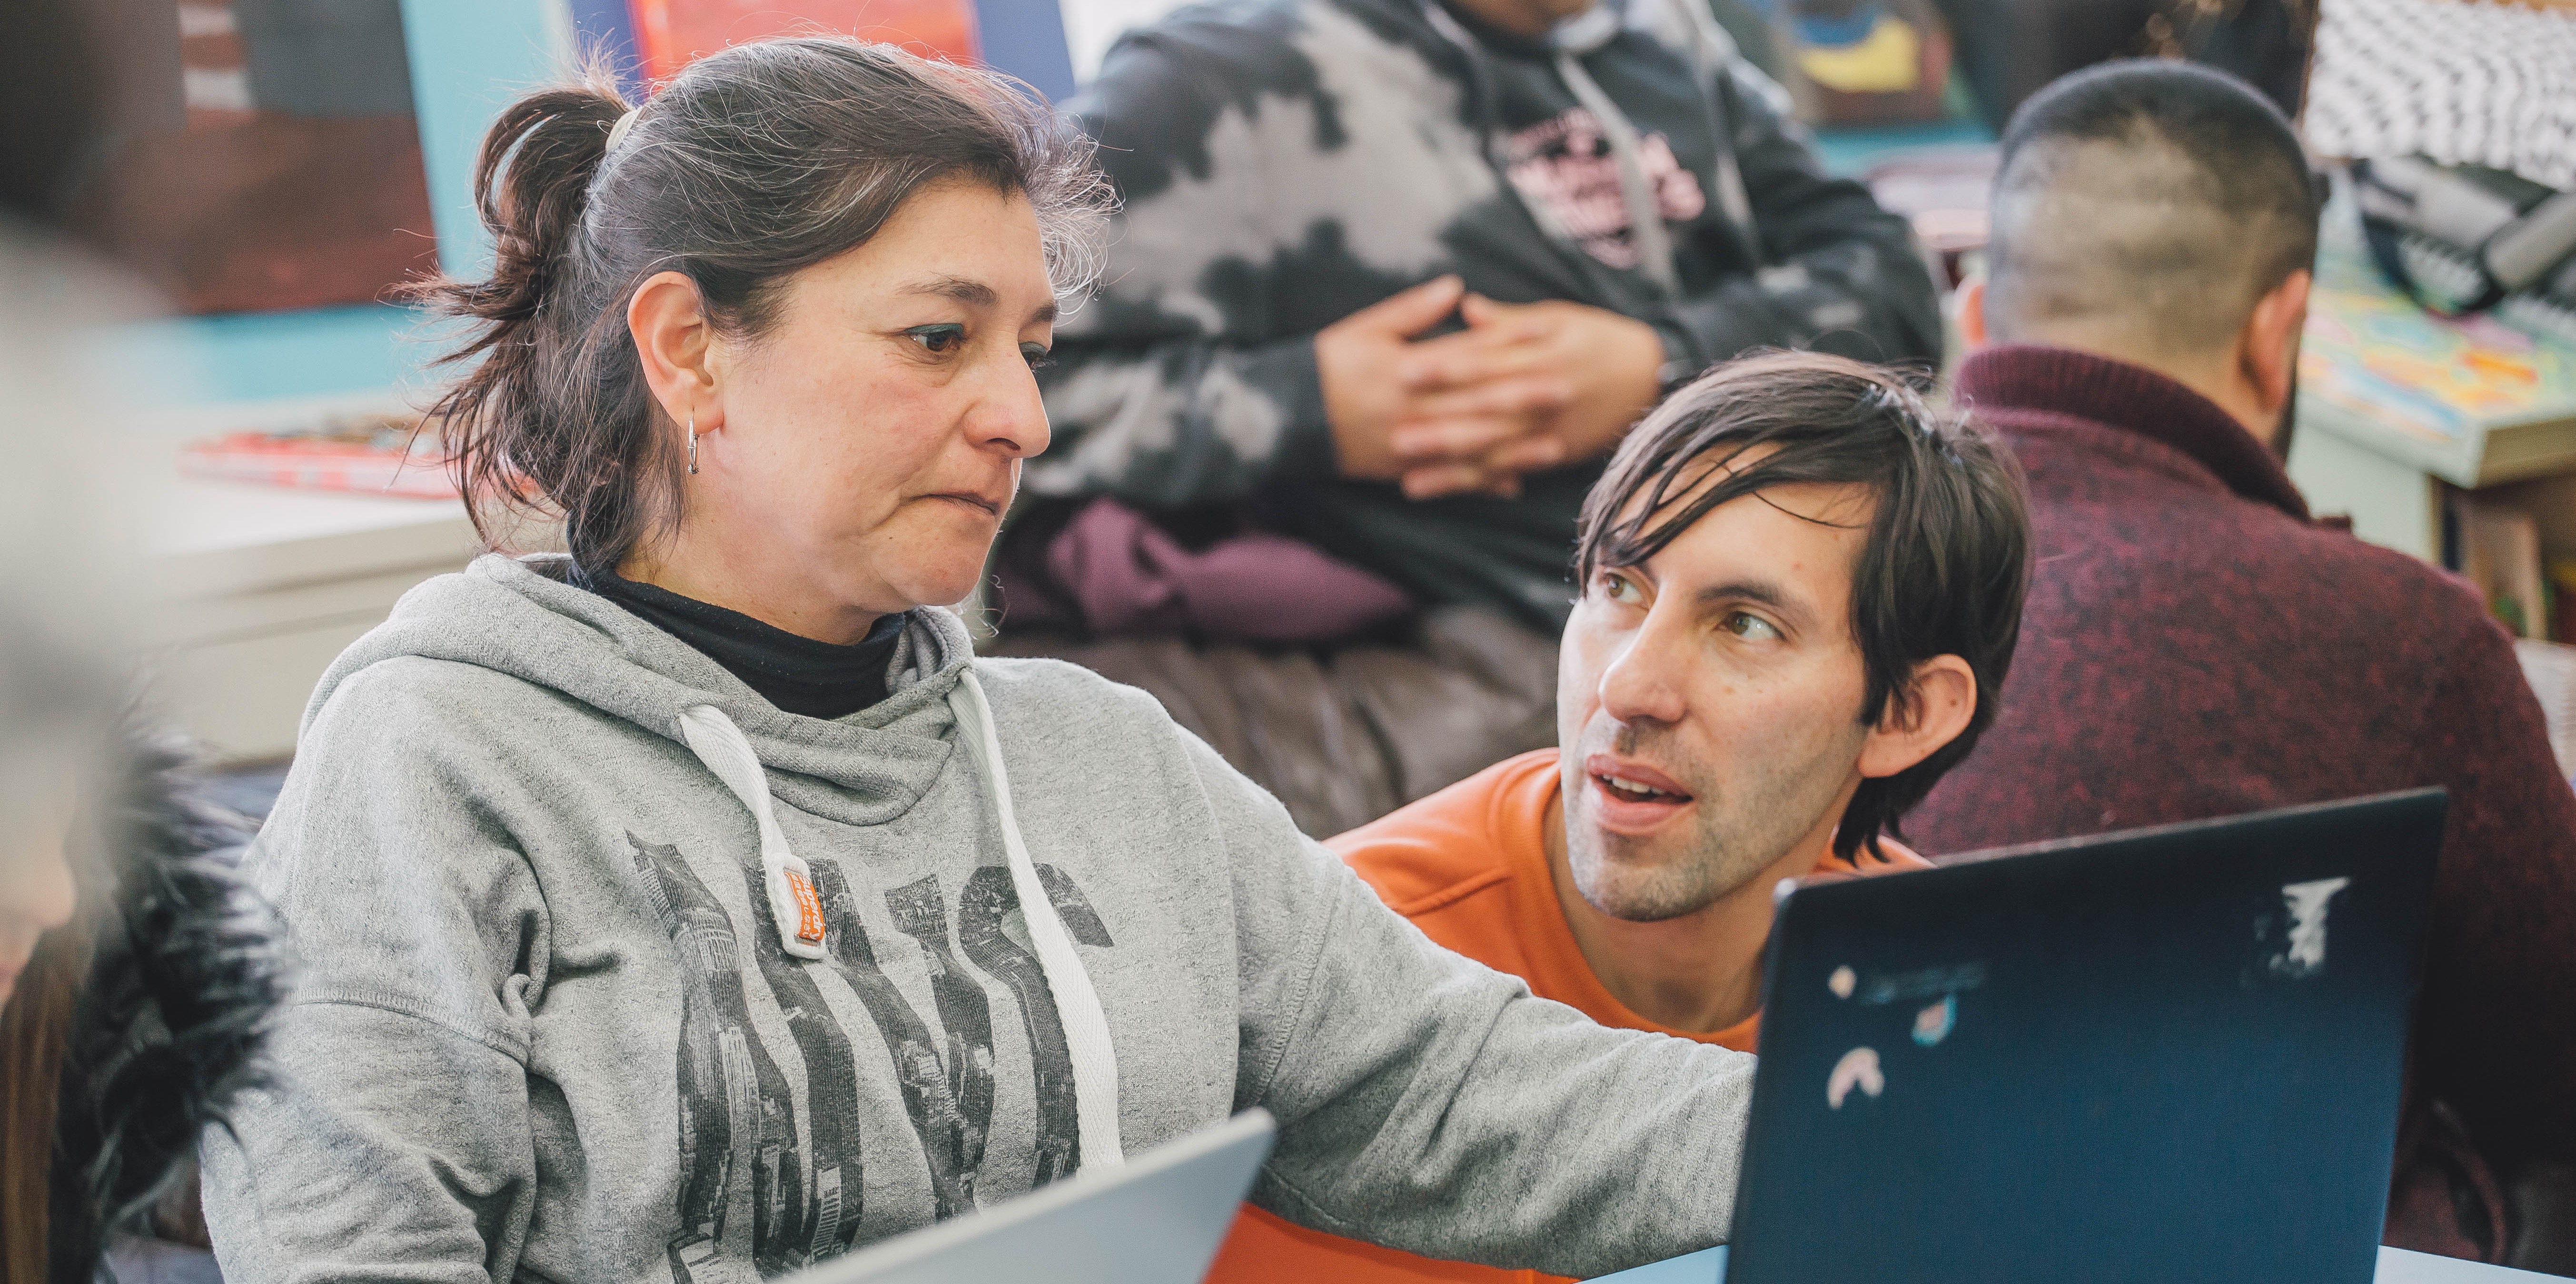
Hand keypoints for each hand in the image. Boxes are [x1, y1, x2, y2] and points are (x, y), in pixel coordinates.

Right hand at [1315, 277, 1572, 484]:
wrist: (1283, 417)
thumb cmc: (1327, 365)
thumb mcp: (1366, 328)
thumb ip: (1413, 311)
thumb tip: (1456, 286)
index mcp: (1408, 367)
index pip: (1469, 350)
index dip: (1511, 338)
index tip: (1549, 329)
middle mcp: (1414, 408)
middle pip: (1479, 401)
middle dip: (1525, 396)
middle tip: (1568, 389)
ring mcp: (1411, 444)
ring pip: (1471, 447)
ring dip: (1514, 448)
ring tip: (1554, 447)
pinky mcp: (1403, 469)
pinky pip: (1447, 479)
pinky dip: (1480, 484)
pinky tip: (1512, 485)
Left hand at [1391, 295, 1665, 499]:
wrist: (1651, 377)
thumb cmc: (1598, 339)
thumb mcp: (1560, 318)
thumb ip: (1510, 320)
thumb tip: (1467, 308)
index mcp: (1540, 354)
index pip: (1486, 360)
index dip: (1445, 367)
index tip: (1405, 370)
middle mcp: (1542, 396)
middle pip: (1484, 410)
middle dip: (1439, 424)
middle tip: (1394, 434)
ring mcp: (1547, 430)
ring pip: (1493, 449)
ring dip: (1450, 464)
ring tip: (1408, 475)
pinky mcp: (1552, 453)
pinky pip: (1509, 470)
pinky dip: (1476, 482)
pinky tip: (1441, 488)